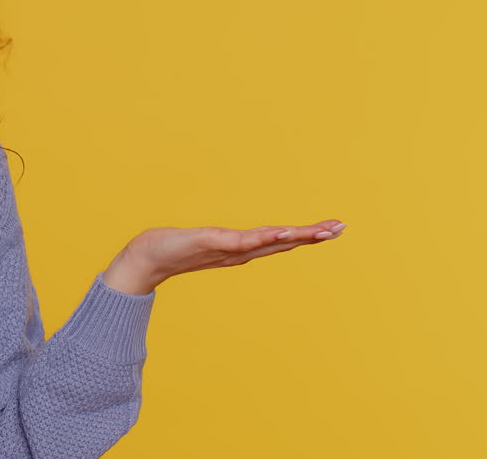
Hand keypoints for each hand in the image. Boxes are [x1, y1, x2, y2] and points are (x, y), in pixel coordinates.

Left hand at [102, 220, 346, 294]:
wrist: (145, 258)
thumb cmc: (173, 249)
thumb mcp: (204, 241)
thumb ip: (221, 242)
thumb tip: (236, 240)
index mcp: (240, 249)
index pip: (279, 241)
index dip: (306, 236)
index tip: (332, 228)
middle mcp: (239, 252)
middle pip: (283, 243)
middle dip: (312, 236)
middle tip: (341, 228)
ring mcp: (228, 249)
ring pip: (269, 242)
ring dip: (296, 237)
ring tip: (322, 231)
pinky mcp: (213, 244)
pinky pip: (244, 241)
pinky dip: (265, 238)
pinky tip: (283, 233)